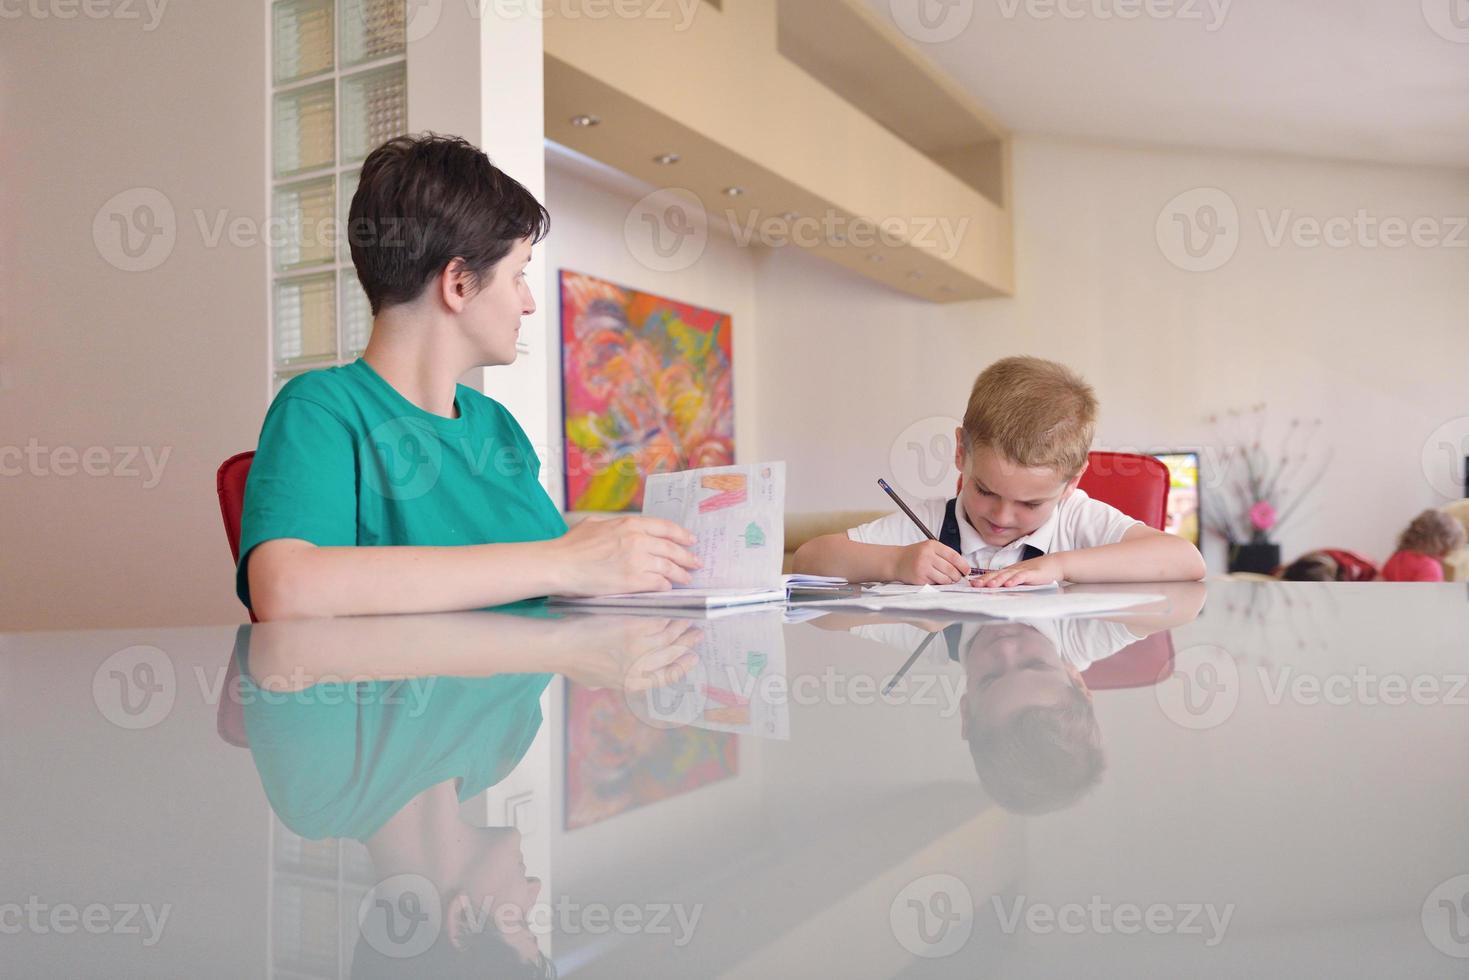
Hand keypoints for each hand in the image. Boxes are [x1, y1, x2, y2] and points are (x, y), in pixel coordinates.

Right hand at [551, 516, 701, 595]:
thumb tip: (625, 527)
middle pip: (672, 548)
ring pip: (669, 567)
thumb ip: (616, 525)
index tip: (691, 540)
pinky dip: (666, 585)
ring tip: (687, 578)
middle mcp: (638, 540)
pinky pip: (658, 583)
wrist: (559, 565)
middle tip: (697, 563)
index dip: (682, 535)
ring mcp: (637, 561)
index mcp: (630, 524)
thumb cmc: (571, 546)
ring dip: (681, 574)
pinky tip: (668, 587)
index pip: (666, 528)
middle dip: (687, 557)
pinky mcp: (633, 581)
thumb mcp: (596, 524)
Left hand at [557, 616, 703, 691]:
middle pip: (673, 653)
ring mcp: (641, 645)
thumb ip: (607, 682)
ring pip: (670, 634)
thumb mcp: (594, 683)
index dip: (682, 667)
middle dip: (688, 644)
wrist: (562, 646)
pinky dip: (670, 613)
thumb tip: (605, 683)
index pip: (667, 676)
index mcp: (635, 682)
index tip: (692, 659)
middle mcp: (643, 666)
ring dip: (682, 626)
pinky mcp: (636, 626)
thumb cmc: (573, 663)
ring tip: (688, 619)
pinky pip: (660, 619)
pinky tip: (674, 607)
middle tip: (697, 634)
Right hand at [892, 540, 969, 583]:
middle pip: (951, 569)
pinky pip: (935, 584)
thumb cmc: (915, 555)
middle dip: (957, 576)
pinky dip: (938, 584)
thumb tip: (962, 568)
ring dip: (949, 581)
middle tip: (957, 577)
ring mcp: (923, 568)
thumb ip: (944, 555)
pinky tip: (934, 580)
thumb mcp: (929, 548)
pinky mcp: (919, 579)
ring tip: (946, 579)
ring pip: (945, 579)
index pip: (954, 556)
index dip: (963, 565)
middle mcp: (927, 555)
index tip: (967, 571)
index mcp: (932, 545)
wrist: (896, 561)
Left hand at [972, 554, 1065, 587]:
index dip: (982, 579)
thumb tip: (998, 590)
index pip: (993, 575)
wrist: (1054, 564)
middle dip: (985, 580)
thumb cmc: (1037, 572)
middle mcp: (1013, 570)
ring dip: (997, 580)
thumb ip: (1010, 582)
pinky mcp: (1032, 573)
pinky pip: (1022, 577)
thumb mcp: (1021, 577)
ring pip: (1007, 575)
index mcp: (1009, 571)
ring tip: (989, 585)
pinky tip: (1009, 584)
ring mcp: (1022, 570)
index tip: (971, 584)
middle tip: (974, 585)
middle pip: (997, 574)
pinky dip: (1015, 580)